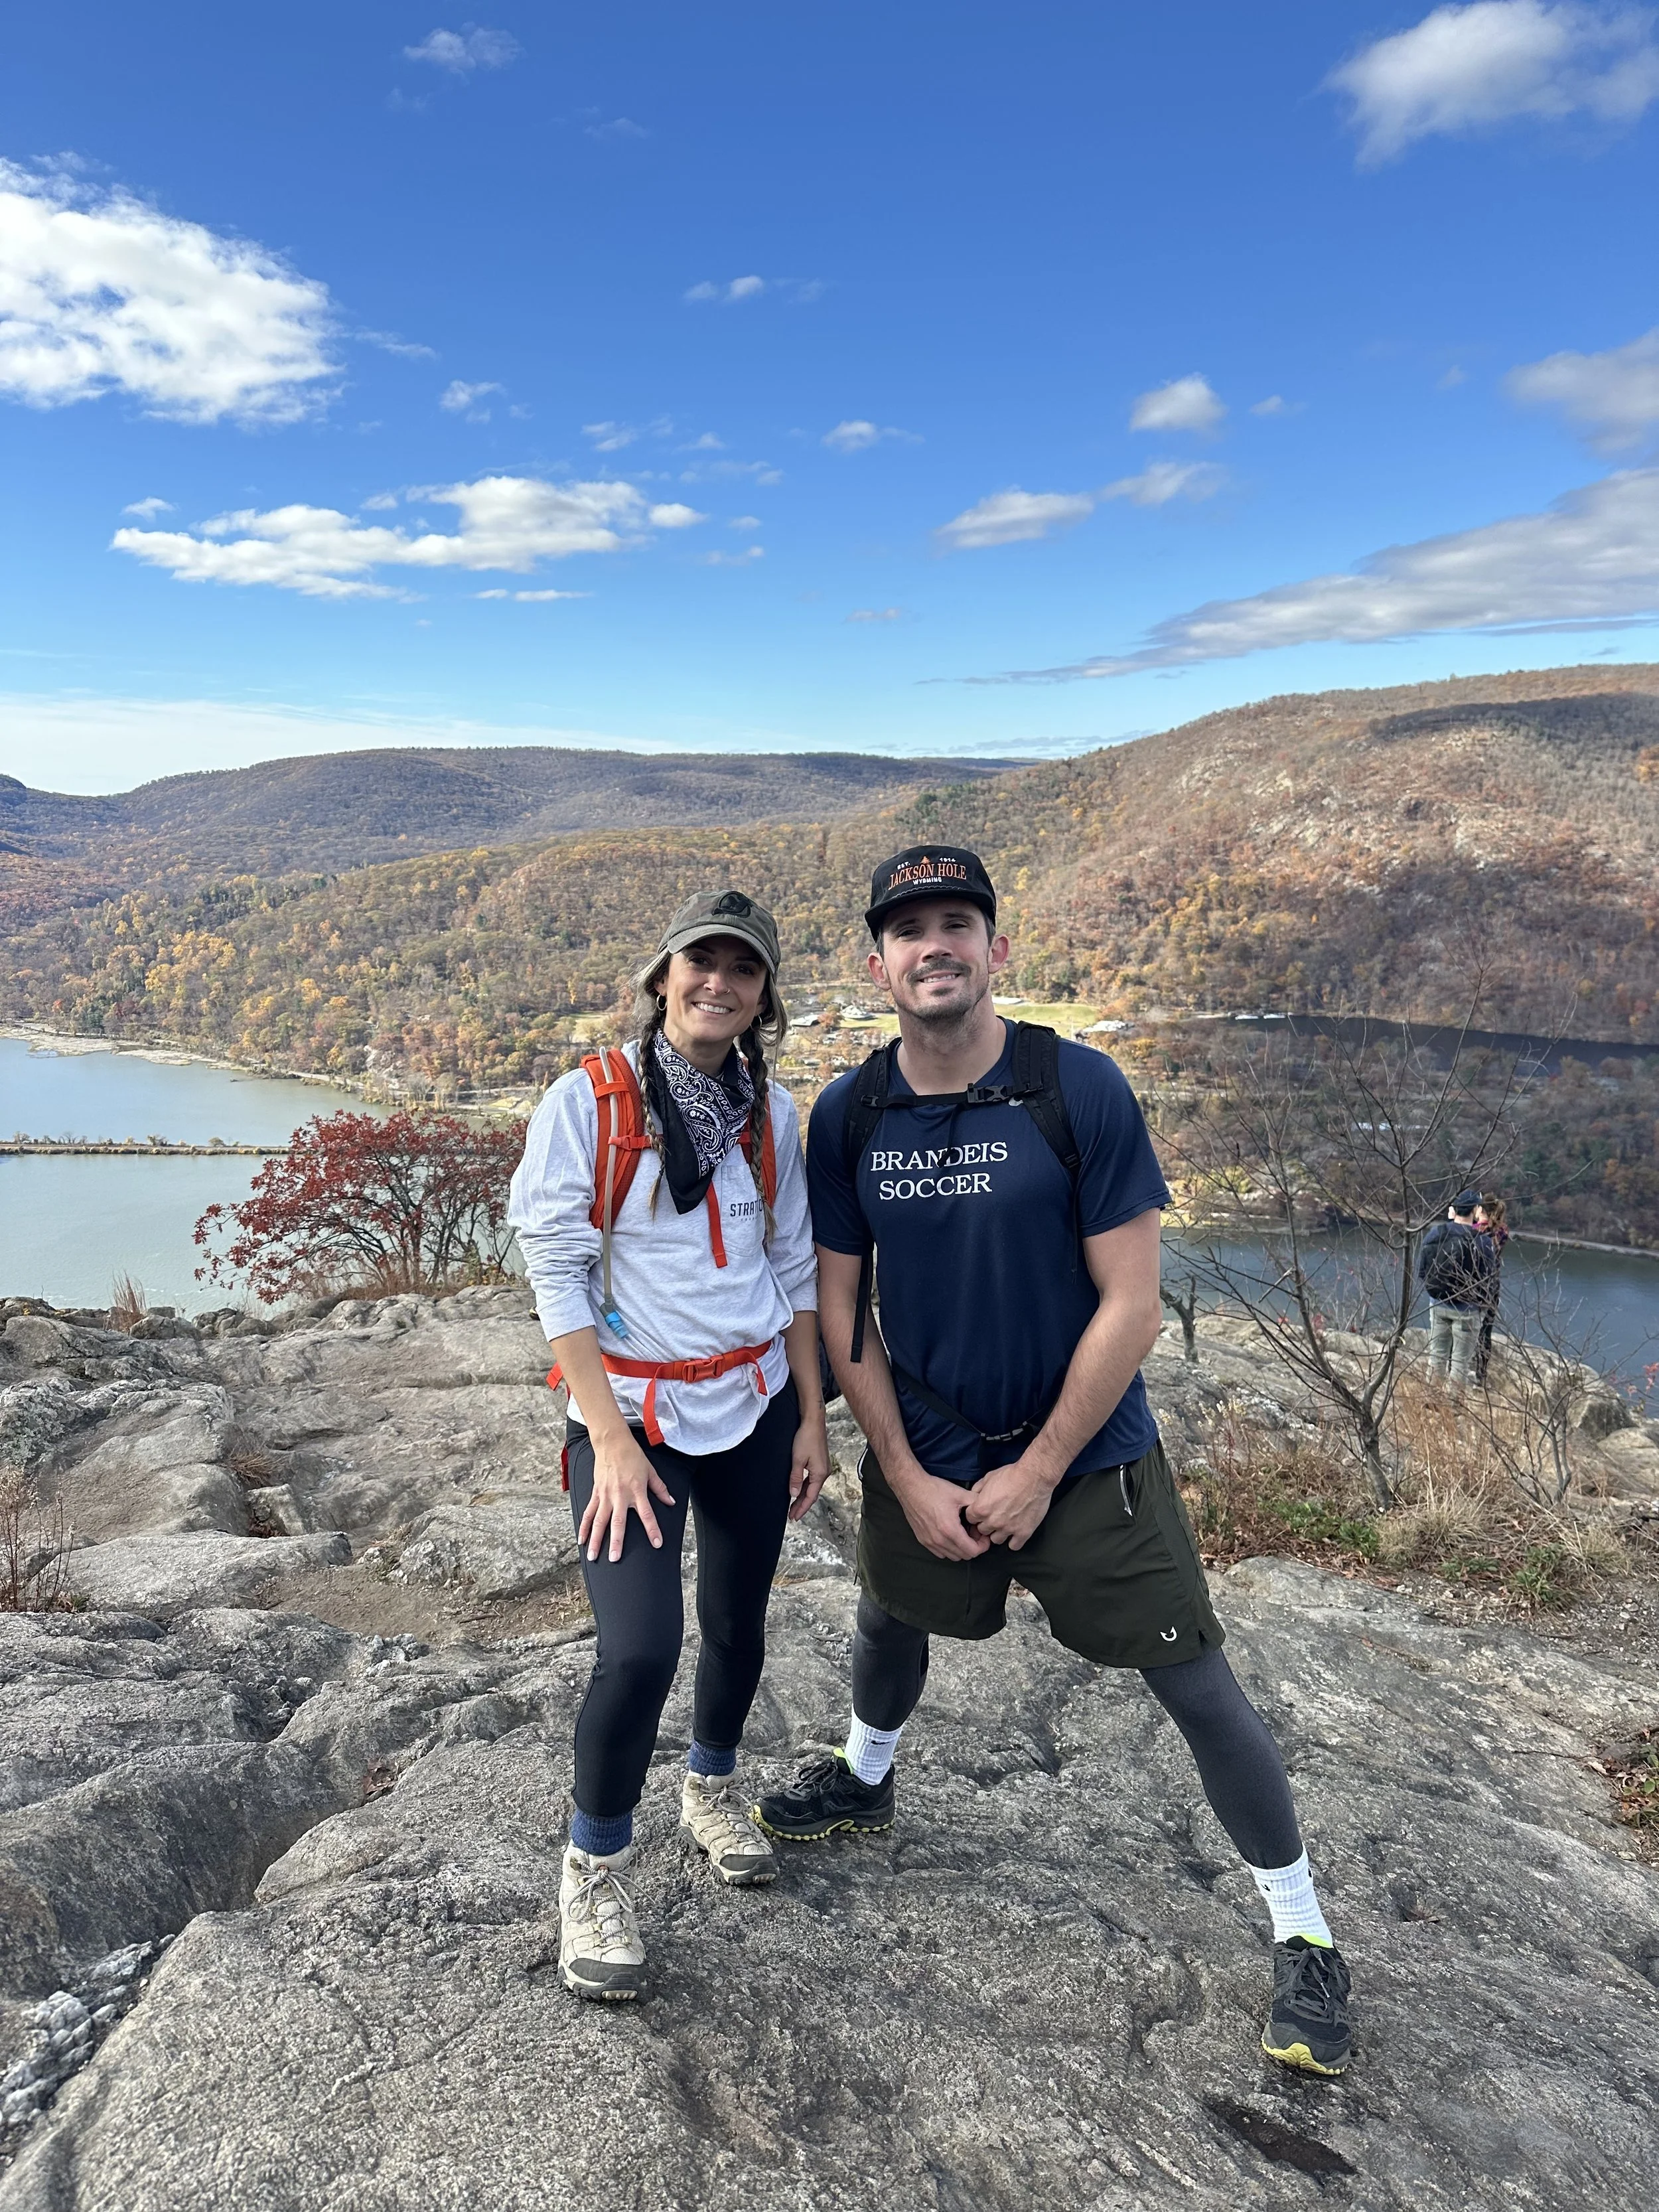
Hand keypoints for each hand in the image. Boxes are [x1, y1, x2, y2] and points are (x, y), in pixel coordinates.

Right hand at [578, 1428, 676, 1562]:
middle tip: (614, 1558)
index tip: (657, 1544)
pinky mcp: (596, 1493)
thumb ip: (660, 1488)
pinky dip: (584, 1527)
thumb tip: (671, 1502)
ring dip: (596, 1540)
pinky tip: (582, 1540)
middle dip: (616, 1542)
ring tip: (592, 1556)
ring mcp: (605, 1495)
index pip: (647, 1514)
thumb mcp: (651, 1471)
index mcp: (637, 1491)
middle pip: (618, 1523)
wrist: (612, 1442)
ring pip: (599, 1521)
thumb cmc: (633, 1456)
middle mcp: (620, 1495)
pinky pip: (589, 1513)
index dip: (653, 1530)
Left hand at [787, 1410, 831, 1520]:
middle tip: (792, 1516)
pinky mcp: (820, 1463)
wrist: (813, 1422)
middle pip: (811, 1494)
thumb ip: (795, 1478)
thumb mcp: (797, 1459)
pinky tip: (799, 1490)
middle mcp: (824, 1473)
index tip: (794, 1517)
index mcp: (820, 1474)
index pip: (810, 1497)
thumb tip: (794, 1494)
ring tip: (793, 1506)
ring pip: (811, 1487)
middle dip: (801, 1505)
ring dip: (803, 1497)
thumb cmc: (806, 1438)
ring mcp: (823, 1468)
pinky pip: (812, 1480)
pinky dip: (805, 1487)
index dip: (802, 1508)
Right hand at [890, 1465, 990, 1561]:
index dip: (983, 1545)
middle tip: (974, 1532)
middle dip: (973, 1546)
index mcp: (950, 1529)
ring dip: (961, 1548)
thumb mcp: (960, 1493)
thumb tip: (987, 1509)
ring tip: (963, 1533)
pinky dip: (949, 1548)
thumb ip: (976, 1503)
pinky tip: (950, 1534)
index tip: (984, 1536)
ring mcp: (929, 1541)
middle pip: (964, 1556)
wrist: (911, 1487)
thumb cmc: (933, 1489)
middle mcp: (939, 1540)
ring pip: (952, 1556)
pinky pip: (940, 1553)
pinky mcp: (922, 1540)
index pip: (972, 1551)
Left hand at [963, 1454, 1058, 1551]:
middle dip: (986, 1523)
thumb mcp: (989, 1477)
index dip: (976, 1514)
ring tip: (1005, 1524)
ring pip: (996, 1540)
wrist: (1034, 1477)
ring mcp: (1008, 1528)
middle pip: (982, 1530)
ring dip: (999, 1533)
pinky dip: (1014, 1541)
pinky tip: (1015, 1533)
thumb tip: (974, 1496)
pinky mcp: (1023, 1532)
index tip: (982, 1512)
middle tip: (994, 1516)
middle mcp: (993, 1521)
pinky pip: (1014, 1546)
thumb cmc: (1012, 1475)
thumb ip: (978, 1489)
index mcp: (981, 1508)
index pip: (970, 1519)